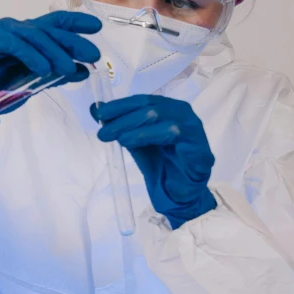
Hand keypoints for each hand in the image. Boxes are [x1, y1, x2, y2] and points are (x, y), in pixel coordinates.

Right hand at [0, 11, 100, 134]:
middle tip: (91, 55)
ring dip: (54, 52)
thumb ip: (58, 73)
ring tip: (66, 69)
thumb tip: (84, 69)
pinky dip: (31, 55)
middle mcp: (17, 29)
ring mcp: (2, 32)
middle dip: (72, 42)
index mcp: (29, 37)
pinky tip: (43, 69)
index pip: (56, 23)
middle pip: (49, 29)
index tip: (97, 28)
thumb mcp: (37, 82)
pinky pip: (15, 43)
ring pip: (35, 35)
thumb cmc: (0, 91)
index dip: (76, 23)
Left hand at [91, 95, 217, 228]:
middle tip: (103, 131)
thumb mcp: (135, 142)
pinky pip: (174, 133)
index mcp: (167, 108)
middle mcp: (181, 112)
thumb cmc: (160, 165)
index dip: (119, 105)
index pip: (141, 100)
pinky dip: (150, 135)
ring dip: (134, 126)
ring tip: (118, 139)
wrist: (179, 192)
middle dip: (123, 117)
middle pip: (149, 106)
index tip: (98, 113)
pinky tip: (132, 142)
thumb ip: (119, 125)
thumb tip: (95, 109)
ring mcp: (192, 126)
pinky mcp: (198, 143)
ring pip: (160, 116)